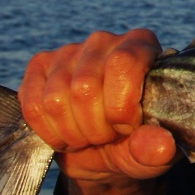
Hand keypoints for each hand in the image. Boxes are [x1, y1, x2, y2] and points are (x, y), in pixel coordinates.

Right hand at [19, 28, 176, 182]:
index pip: (122, 64)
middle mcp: (104, 41)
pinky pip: (33, 106)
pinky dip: (48, 132)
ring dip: (72, 134)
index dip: (121, 107)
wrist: (101, 152)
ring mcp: (68, 52)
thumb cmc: (132, 143)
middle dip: (95, 128)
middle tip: (107, 137)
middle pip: (84, 87)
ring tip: (88, 137)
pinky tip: (65, 134)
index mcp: (141, 46)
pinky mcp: (39, 67)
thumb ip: (158, 149)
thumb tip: (162, 145)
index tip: (127, 129)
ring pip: (55, 100)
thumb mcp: (151, 153)